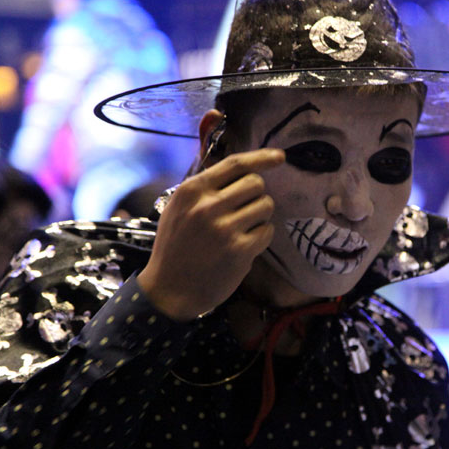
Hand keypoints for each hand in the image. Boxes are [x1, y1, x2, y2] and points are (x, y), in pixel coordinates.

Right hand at [137, 149, 284, 320]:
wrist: (169, 290)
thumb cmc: (176, 247)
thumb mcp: (179, 208)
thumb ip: (206, 188)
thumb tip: (244, 169)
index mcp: (192, 191)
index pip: (235, 164)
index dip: (261, 158)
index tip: (280, 157)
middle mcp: (207, 206)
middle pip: (255, 183)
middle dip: (256, 195)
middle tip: (245, 210)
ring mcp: (224, 229)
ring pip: (266, 205)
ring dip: (260, 216)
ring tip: (243, 228)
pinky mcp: (238, 250)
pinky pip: (267, 231)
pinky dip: (262, 236)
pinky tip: (246, 245)